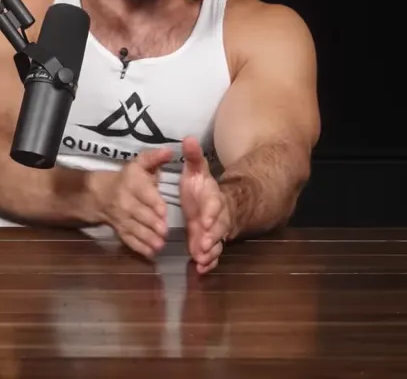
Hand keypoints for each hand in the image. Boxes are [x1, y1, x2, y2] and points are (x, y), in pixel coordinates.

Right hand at [95, 148, 172, 259]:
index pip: (144, 194)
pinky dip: (139, 248)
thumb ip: (154, 158)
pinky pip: (128, 240)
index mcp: (132, 184)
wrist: (100, 193)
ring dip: (147, 238)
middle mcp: (125, 202)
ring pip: (135, 229)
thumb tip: (170, 150)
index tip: (163, 211)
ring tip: (160, 245)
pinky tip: (150, 254)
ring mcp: (122, 218)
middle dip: (152, 223)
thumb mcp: (139, 164)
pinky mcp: (120, 231)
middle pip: (140, 214)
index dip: (153, 202)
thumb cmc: (128, 178)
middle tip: (165, 232)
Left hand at [179, 136, 231, 273]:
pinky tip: (202, 269)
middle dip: (212, 237)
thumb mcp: (196, 170)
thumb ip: (193, 157)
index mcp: (213, 198)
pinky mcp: (211, 242)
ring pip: (217, 243)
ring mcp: (215, 231)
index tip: (203, 221)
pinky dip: (209, 262)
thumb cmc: (201, 186)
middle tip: (203, 246)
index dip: (210, 213)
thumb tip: (187, 138)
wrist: (213, 202)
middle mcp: (217, 216)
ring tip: (202, 261)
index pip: (214, 205)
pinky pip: (213, 254)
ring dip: (211, 252)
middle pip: (218, 227)